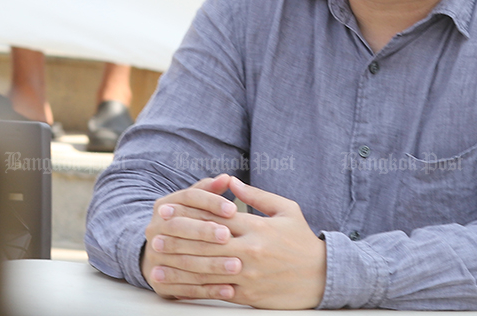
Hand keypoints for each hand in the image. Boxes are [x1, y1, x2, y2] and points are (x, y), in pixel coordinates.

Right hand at [141, 174, 239, 299]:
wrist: (157, 253)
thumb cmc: (186, 222)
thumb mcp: (193, 204)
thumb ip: (209, 191)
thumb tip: (227, 178)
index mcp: (164, 206)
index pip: (187, 199)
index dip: (210, 203)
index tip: (232, 209)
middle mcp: (154, 229)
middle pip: (180, 227)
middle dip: (205, 232)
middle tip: (228, 235)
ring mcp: (154, 255)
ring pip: (183, 259)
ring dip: (211, 263)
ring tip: (236, 265)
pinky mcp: (160, 280)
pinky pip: (185, 285)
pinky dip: (207, 288)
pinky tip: (228, 288)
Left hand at [149, 176, 326, 308]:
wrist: (323, 276)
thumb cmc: (302, 240)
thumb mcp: (286, 209)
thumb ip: (256, 195)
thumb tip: (230, 181)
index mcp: (257, 227)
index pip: (216, 217)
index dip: (189, 212)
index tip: (168, 208)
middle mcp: (249, 250)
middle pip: (205, 243)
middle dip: (177, 238)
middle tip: (154, 233)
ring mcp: (247, 275)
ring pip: (206, 269)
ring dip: (178, 265)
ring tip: (157, 260)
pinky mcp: (248, 295)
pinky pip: (216, 292)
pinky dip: (194, 289)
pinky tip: (178, 286)